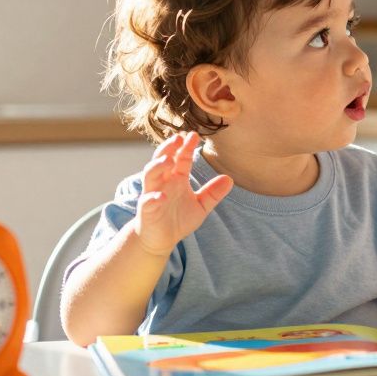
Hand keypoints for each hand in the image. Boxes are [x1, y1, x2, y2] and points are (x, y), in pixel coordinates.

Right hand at [134, 132, 232, 256]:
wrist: (160, 240)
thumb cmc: (178, 219)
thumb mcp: (201, 206)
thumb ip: (213, 193)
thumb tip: (230, 179)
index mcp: (176, 178)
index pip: (181, 158)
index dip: (186, 147)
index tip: (194, 135)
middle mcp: (163, 183)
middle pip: (162, 160)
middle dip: (168, 148)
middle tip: (177, 138)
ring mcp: (153, 194)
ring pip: (150, 175)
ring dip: (157, 166)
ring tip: (168, 160)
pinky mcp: (146, 210)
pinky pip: (148, 201)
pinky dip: (154, 198)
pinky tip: (162, 197)